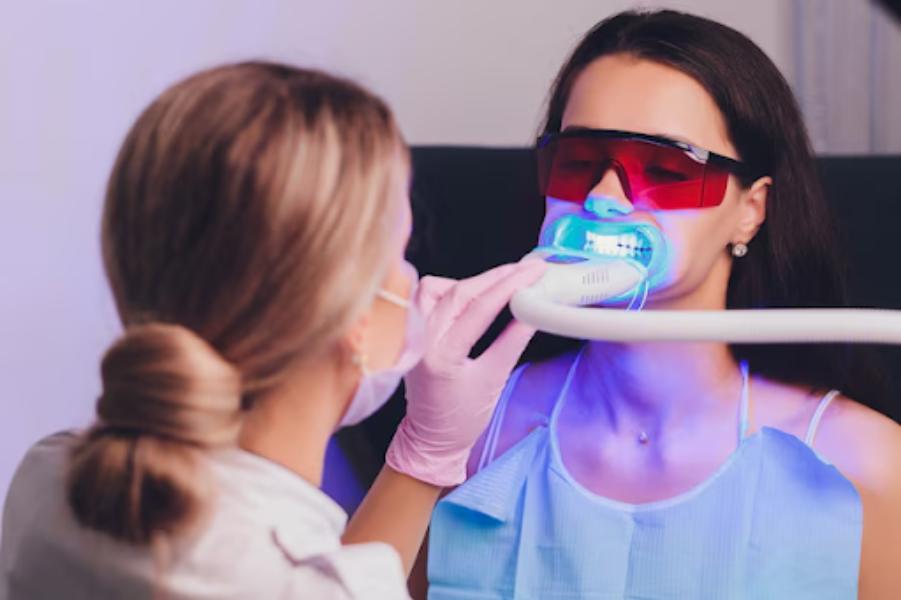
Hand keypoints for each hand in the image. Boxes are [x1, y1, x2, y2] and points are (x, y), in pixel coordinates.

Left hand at [385, 259, 546, 486]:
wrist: (430, 438)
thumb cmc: (461, 418)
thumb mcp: (494, 380)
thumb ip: (513, 341)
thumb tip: (534, 308)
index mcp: (442, 356)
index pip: (479, 308)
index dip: (510, 285)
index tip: (535, 272)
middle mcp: (421, 340)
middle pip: (459, 291)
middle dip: (497, 276)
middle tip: (527, 268)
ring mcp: (411, 334)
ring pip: (437, 287)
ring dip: (470, 280)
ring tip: (500, 283)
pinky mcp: (410, 332)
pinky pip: (426, 296)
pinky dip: (449, 288)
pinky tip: (470, 295)